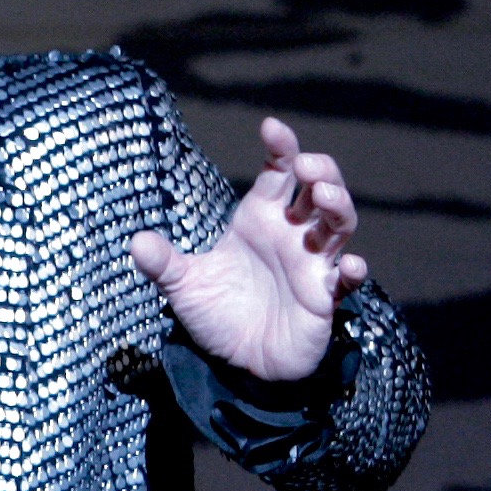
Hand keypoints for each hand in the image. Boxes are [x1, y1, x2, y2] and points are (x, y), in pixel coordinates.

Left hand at [127, 118, 363, 384]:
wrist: (238, 364)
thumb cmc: (219, 315)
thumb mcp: (184, 287)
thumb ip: (164, 264)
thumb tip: (136, 243)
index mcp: (260, 219)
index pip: (278, 172)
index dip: (281, 147)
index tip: (271, 127)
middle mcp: (292, 234)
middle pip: (320, 187)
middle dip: (320, 170)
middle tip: (305, 167)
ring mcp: (313, 263)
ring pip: (340, 223)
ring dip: (338, 205)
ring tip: (324, 195)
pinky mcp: (325, 296)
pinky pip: (347, 280)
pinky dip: (354, 271)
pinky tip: (350, 266)